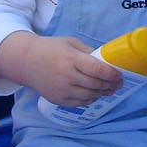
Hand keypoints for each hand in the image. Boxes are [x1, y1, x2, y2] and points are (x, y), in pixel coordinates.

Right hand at [0, 31, 121, 105]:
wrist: (27, 62)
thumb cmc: (51, 49)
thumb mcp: (70, 43)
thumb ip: (88, 53)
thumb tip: (105, 63)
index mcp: (71, 59)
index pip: (97, 70)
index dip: (111, 74)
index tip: (118, 75)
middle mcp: (67, 76)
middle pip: (95, 84)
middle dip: (110, 85)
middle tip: (118, 84)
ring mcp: (62, 90)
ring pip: (89, 96)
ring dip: (102, 94)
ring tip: (109, 90)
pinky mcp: (58, 100)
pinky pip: (79, 103)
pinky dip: (90, 100)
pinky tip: (94, 95)